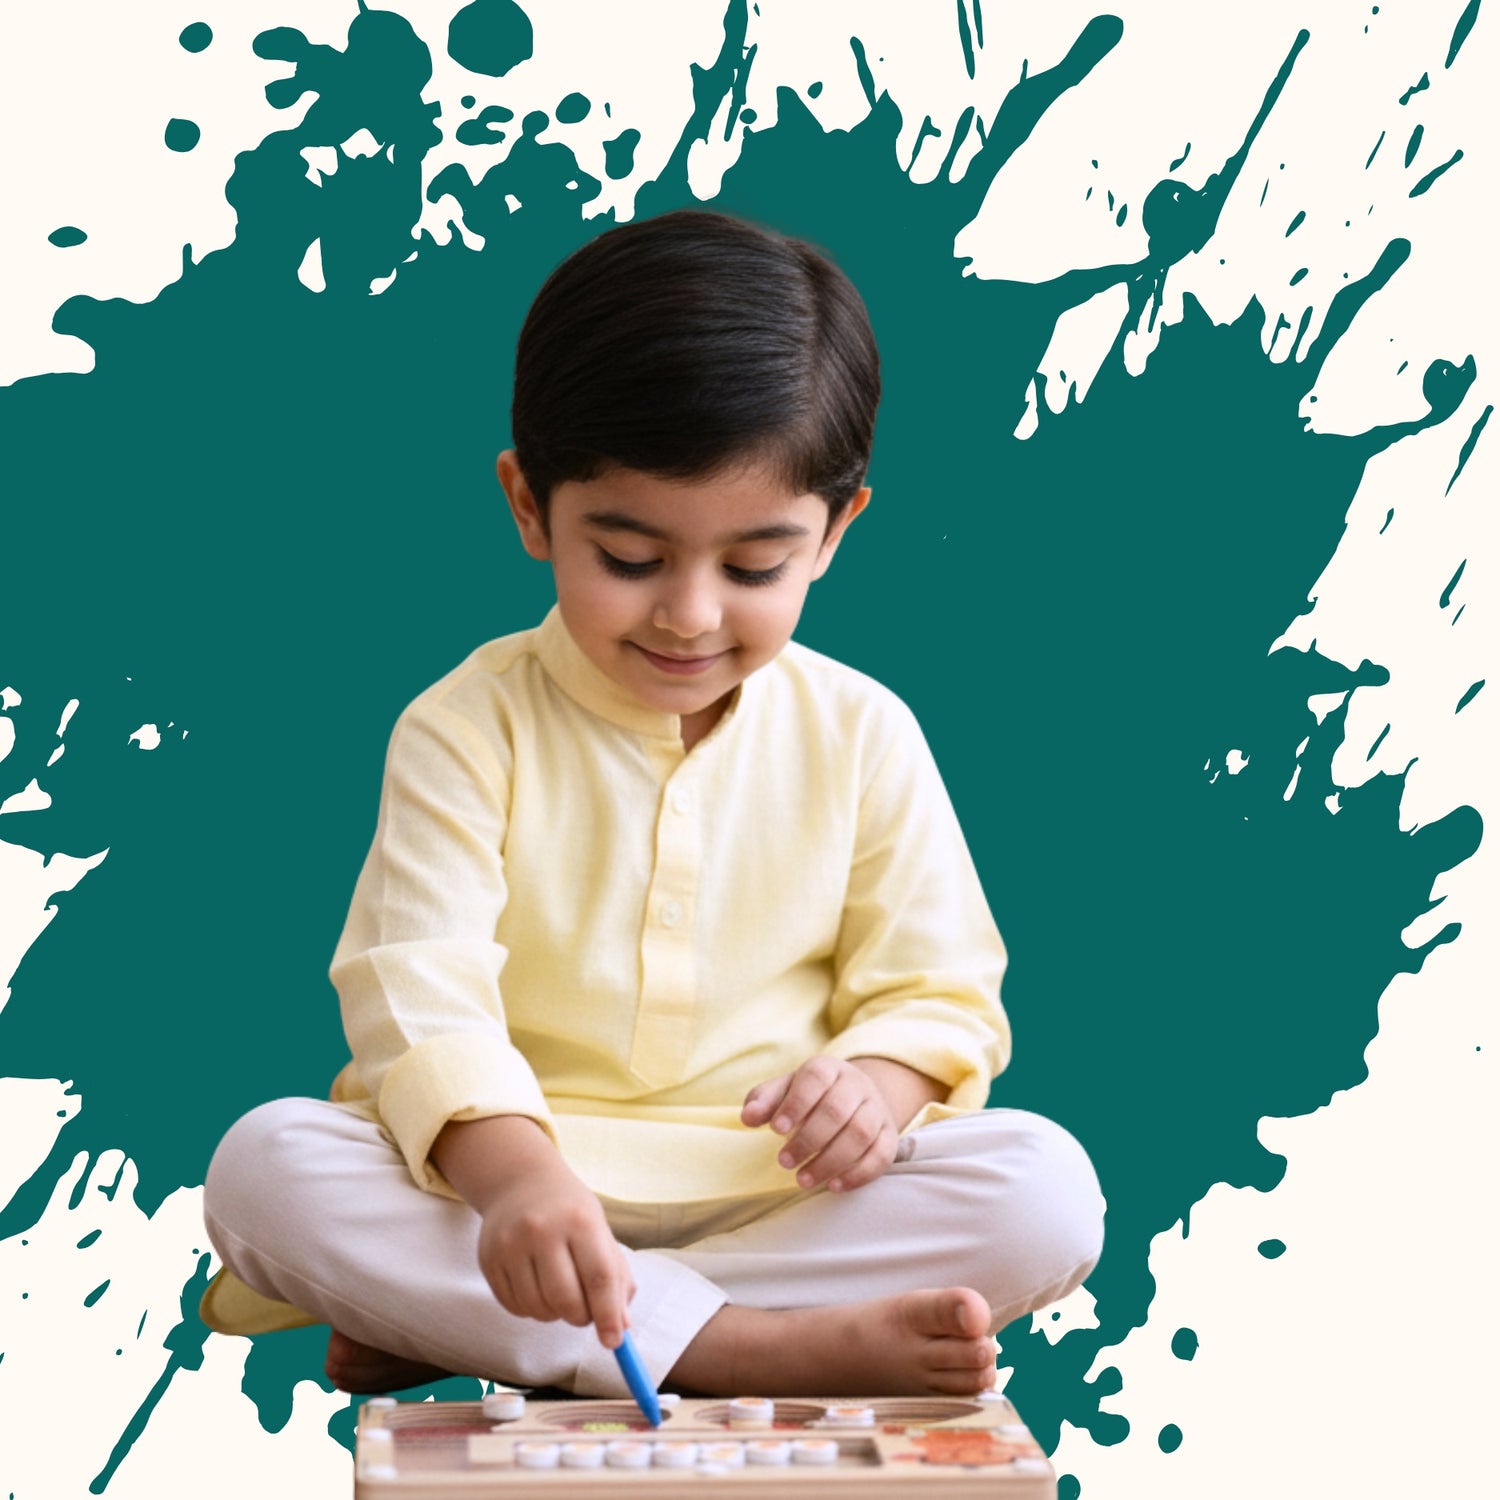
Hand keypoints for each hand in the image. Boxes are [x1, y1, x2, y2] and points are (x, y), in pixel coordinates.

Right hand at [475, 1163, 635, 1347]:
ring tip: (559, 1293)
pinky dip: (532, 1309)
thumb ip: (616, 1278)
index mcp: (580, 1220)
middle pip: (566, 1299)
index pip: (599, 1277)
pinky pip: (514, 1307)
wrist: (520, 1182)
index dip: (608, 1314)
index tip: (614, 1341)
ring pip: (538, 1309)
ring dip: (555, 1314)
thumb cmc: (570, 1212)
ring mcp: (510, 1244)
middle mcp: (542, 1229)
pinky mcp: (488, 1259)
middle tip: (585, 1313)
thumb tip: (620, 1327)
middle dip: (581, 1317)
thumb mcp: (600, 1231)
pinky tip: (537, 1288)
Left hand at [742, 1055, 899, 1192]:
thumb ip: (764, 1101)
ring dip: (830, 1161)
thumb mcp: (784, 1091)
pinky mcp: (889, 1135)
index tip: (775, 1130)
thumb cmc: (808, 1096)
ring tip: (803, 1180)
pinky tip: (833, 1186)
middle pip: (837, 1110)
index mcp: (828, 1068)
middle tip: (783, 1162)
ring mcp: (877, 1109)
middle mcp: (857, 1084)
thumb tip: (748, 1118)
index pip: (815, 1078)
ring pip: (861, 1134)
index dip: (796, 1104)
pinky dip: (858, 1174)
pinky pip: (882, 1155)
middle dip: (808, 1140)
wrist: (853, 1097)